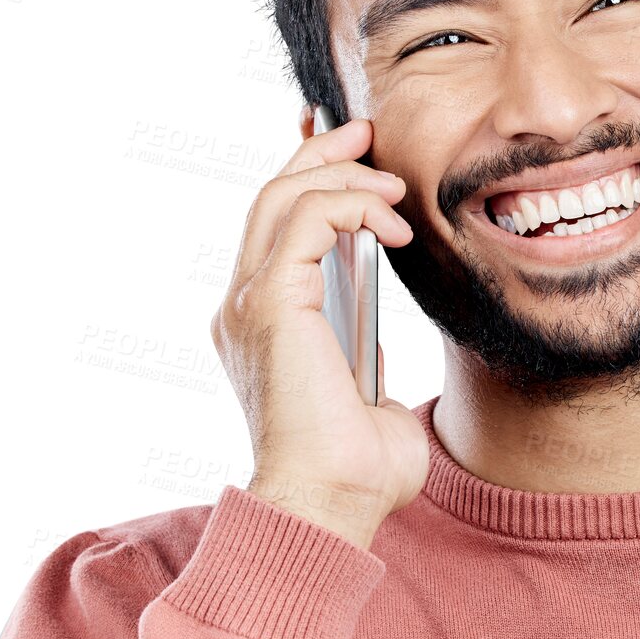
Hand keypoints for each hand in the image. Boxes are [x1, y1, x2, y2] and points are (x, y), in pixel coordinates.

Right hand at [210, 111, 428, 547]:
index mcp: (263, 324)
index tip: (361, 155)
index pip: (276, 230)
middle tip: (370, 133)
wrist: (330, 505)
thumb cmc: (355, 470)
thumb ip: (361, 356)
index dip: (312, 180)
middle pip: (271, 199)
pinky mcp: (270, 304)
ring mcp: (249, 303)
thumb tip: (372, 335)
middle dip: (322, 155)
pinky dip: (352, 207)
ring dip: (345, 178)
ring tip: (396, 186)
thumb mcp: (366, 395)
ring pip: (282, 198)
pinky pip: (305, 220)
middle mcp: (243, 306)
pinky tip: (394, 226)